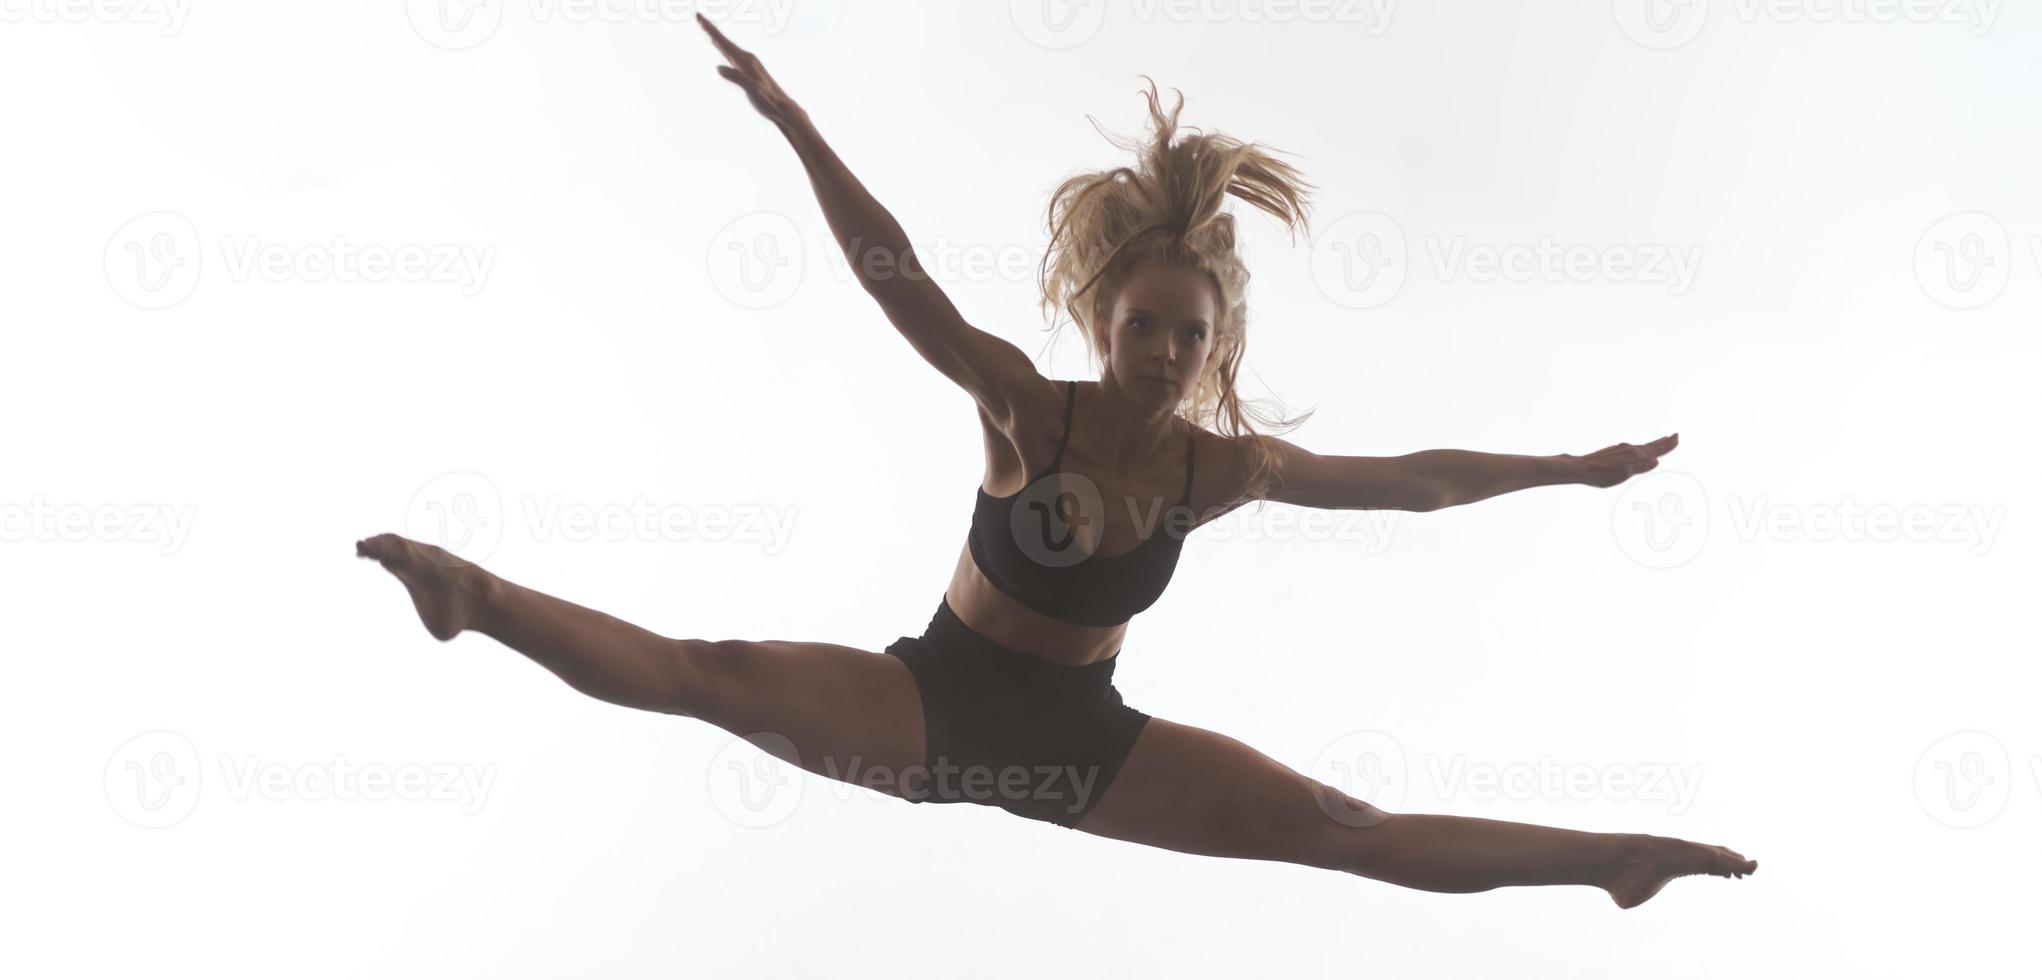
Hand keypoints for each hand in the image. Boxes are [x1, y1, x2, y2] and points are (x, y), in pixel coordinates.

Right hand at [697, 13, 806, 129]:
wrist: (782, 108)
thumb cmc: (768, 100)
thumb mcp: (752, 89)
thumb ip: (736, 77)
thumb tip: (718, 68)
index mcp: (746, 60)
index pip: (724, 42)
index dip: (710, 29)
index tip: (699, 17)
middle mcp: (746, 58)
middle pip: (724, 40)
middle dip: (710, 28)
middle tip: (698, 16)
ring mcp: (747, 63)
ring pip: (727, 46)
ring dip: (715, 36)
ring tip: (705, 27)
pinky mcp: (746, 70)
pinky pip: (730, 54)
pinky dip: (722, 47)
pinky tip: (718, 45)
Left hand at [1565, 433, 1677, 487]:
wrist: (1580, 468)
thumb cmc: (1600, 475)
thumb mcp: (1622, 474)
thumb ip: (1639, 468)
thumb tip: (1656, 460)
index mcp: (1633, 455)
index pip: (1655, 450)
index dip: (1667, 446)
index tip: (1677, 438)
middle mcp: (1629, 449)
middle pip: (1650, 445)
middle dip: (1663, 442)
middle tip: (1675, 436)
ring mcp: (1621, 450)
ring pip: (1642, 446)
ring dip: (1653, 444)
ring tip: (1661, 441)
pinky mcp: (1614, 453)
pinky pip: (1634, 448)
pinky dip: (1642, 448)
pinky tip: (1639, 450)